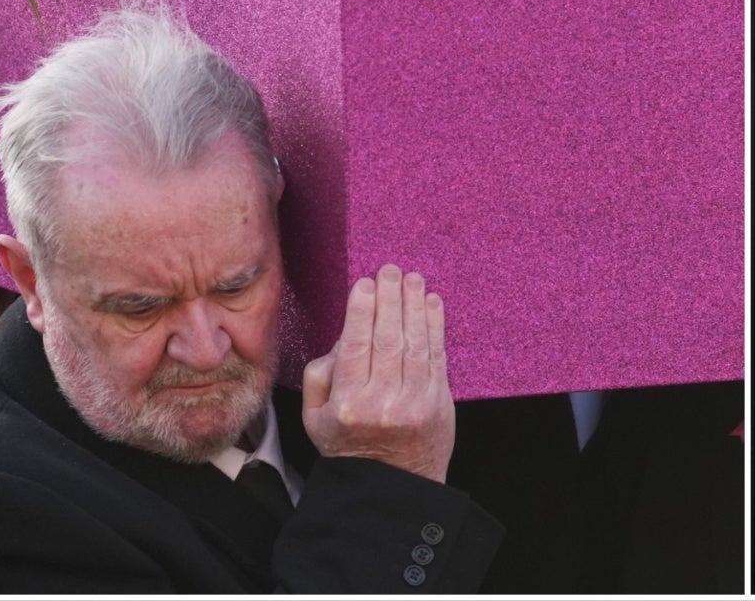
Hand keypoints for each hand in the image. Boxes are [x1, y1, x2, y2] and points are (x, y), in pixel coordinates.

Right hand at [302, 266, 454, 482]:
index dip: (362, 311)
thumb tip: (345, 335)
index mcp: (348, 405)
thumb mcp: (315, 418)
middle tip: (390, 270)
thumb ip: (321, 374)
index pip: (356, 346)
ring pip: (414, 342)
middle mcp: (382, 402)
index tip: (364, 283)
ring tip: (412, 278)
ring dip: (415, 305)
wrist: (392, 485)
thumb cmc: (349, 446)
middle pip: (388, 338)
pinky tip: (432, 303)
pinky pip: (437, 355)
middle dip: (390, 298)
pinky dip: (436, 326)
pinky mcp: (438, 402)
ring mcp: (414, 402)